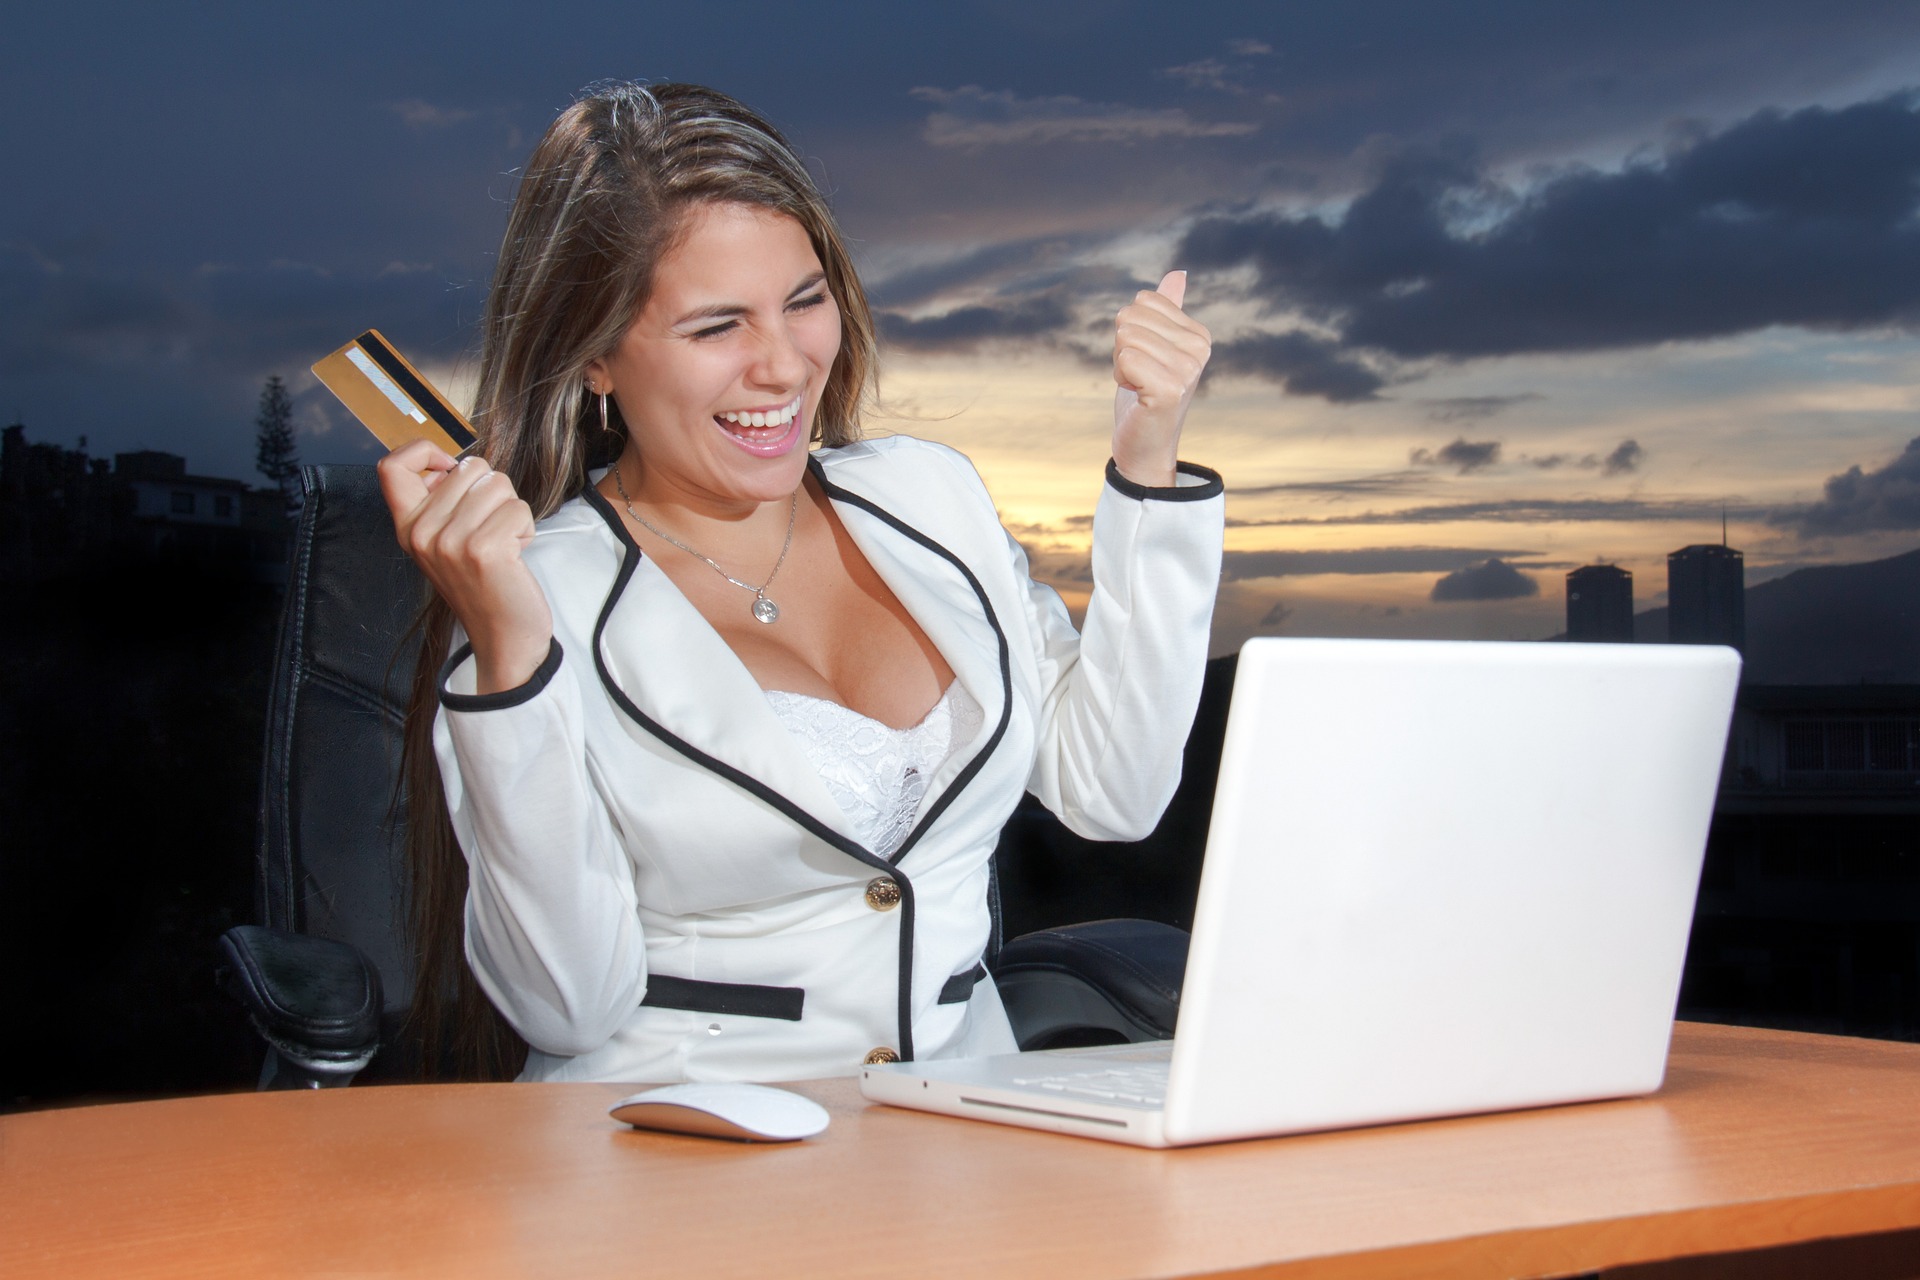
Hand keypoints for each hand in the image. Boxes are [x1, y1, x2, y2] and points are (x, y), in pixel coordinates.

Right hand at [377, 440, 552, 694]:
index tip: (448, 469)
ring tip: (502, 543)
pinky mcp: (483, 550)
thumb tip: (455, 463)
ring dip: (511, 510)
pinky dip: (526, 527)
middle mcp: (421, 533)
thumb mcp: (445, 542)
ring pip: (498, 484)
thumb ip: (443, 502)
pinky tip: (514, 555)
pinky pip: (518, 508)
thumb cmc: (483, 583)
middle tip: (489, 529)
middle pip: (468, 467)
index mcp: (406, 527)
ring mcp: (450, 542)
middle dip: (492, 491)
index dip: (424, 452)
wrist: (503, 639)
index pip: (391, 465)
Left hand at [1111, 270, 1210, 487]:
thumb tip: (1177, 274)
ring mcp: (1188, 370)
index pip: (1142, 301)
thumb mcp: (1155, 347)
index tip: (1145, 361)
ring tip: (1138, 387)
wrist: (1145, 446)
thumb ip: (1167, 310)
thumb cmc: (1146, 395)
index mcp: (1198, 334)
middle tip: (1139, 377)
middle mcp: (1199, 349)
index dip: (1131, 331)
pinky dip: (1121, 378)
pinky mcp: (1170, 390)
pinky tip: (1138, 396)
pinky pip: (1126, 359)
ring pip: (1125, 337)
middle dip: (1122, 348)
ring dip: (1121, 365)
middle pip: (1130, 316)